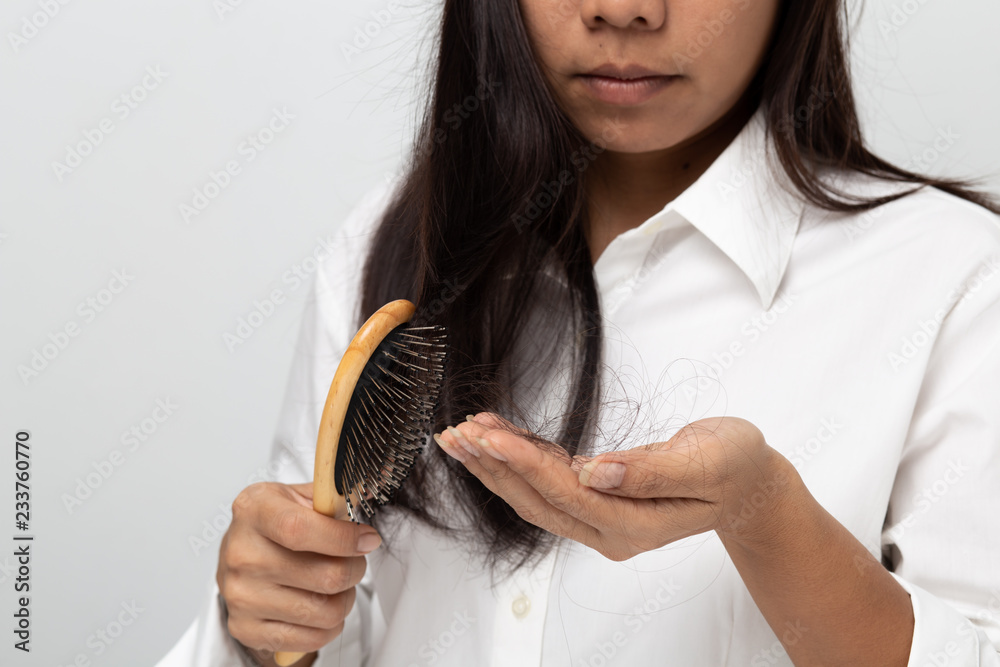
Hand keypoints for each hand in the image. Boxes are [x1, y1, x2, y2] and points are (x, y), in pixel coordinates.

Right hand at [217, 482, 381, 663]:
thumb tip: (386, 470)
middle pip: (324, 576)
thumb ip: (342, 489)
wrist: (240, 554)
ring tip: (337, 583)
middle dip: (355, 569)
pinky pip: (309, 639)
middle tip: (354, 561)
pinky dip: (329, 626)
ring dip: (344, 599)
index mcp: (254, 509)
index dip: (344, 539)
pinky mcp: (245, 627)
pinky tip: (323, 605)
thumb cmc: (277, 523)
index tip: (369, 539)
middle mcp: (241, 552)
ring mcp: (240, 594)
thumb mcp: (303, 496)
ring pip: (323, 611)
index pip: (300, 529)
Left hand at [435, 414, 790, 560]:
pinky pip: (549, 484)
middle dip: (493, 467)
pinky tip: (496, 438)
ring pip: (535, 496)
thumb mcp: (708, 462)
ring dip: (496, 466)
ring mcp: (602, 520)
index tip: (489, 435)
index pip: (566, 494)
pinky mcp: (598, 501)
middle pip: (538, 502)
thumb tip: (596, 471)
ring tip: (462, 435)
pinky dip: (519, 460)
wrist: (750, 484)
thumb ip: (651, 470)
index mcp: (636, 524)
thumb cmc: (736, 467)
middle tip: (456, 435)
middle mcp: (611, 530)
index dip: (524, 463)